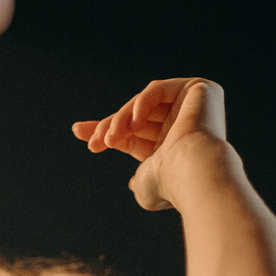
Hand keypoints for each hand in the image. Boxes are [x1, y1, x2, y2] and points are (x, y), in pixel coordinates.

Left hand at [72, 77, 226, 210]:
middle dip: (108, 127)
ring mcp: (190, 106)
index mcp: (169, 147)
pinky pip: (157, 90)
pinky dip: (140, 104)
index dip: (106, 129)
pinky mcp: (198, 89)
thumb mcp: (146, 186)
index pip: (132, 132)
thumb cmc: (170, 185)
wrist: (192, 174)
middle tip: (92, 142)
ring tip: (110, 140)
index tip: (78, 131)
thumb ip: (140, 183)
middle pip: (135, 117)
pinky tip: (133, 125)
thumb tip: (134, 183)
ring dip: (120, 121)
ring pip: (142, 105)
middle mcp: (180, 125)